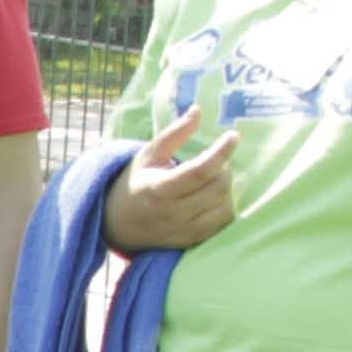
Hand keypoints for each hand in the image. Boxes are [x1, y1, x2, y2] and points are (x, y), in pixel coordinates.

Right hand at [104, 108, 238, 254]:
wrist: (117, 224)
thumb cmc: (135, 183)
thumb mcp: (147, 155)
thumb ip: (173, 134)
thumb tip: (197, 111)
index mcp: (158, 189)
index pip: (199, 172)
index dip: (221, 153)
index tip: (233, 136)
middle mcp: (172, 213)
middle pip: (217, 188)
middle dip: (224, 169)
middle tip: (215, 161)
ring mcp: (183, 230)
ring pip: (224, 206)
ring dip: (226, 188)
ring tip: (213, 179)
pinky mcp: (192, 241)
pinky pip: (223, 223)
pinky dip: (224, 206)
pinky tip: (213, 197)